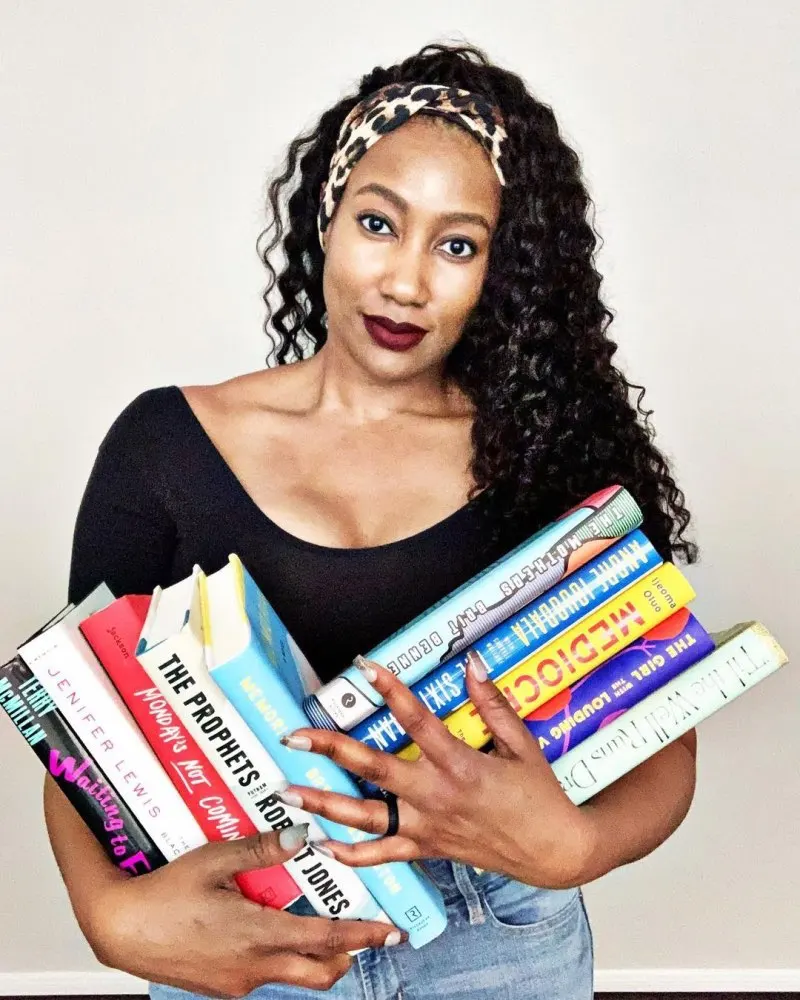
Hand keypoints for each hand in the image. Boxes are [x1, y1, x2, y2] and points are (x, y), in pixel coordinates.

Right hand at [86, 825, 405, 997]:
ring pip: (293, 974)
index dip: (363, 935)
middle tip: (366, 932)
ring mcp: (237, 981)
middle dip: (349, 954)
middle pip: (319, 971)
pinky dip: (284, 955)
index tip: (390, 931)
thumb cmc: (162, 893)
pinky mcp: (222, 984)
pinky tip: (273, 926)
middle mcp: (253, 966)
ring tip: (323, 924)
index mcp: (257, 935)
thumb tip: (302, 835)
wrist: (119, 929)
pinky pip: (266, 973)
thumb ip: (262, 849)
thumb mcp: (214, 860)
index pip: (326, 940)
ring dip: (316, 955)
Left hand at [278, 655, 597, 888]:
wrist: (554, 851)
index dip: (390, 689)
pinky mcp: (427, 848)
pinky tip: (322, 846)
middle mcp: (435, 796)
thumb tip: (471, 664)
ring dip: (323, 803)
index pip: (415, 720)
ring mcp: (426, 826)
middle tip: (295, 734)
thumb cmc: (540, 795)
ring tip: (288, 792)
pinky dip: (350, 856)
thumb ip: (491, 704)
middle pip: (373, 769)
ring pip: (364, 818)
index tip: (365, 667)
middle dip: (331, 748)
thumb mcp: (521, 743)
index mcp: (459, 764)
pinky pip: (382, 856)